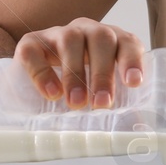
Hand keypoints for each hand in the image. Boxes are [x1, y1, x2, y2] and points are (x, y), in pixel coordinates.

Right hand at [13, 18, 144, 108]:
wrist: (38, 74)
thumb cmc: (81, 85)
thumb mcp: (101, 92)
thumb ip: (119, 108)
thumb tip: (133, 133)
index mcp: (112, 40)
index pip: (127, 42)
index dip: (132, 60)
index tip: (134, 83)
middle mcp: (87, 30)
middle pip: (101, 38)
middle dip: (103, 72)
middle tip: (101, 103)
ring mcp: (58, 33)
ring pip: (70, 40)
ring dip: (75, 73)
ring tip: (77, 102)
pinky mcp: (31, 42)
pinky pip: (35, 50)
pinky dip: (43, 72)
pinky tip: (51, 94)